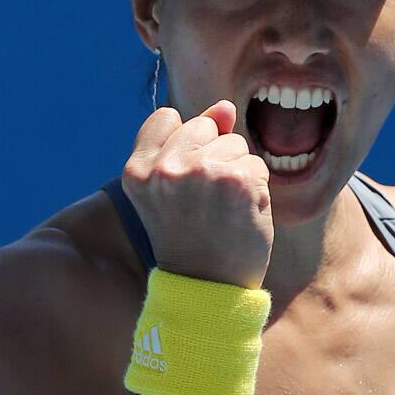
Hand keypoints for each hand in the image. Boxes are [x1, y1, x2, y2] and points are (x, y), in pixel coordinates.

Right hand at [121, 100, 273, 289]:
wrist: (208, 287)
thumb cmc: (191, 236)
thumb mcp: (174, 187)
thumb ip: (193, 140)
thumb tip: (224, 106)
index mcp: (138, 169)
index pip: (167, 118)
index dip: (184, 145)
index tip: (182, 184)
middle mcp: (165, 168)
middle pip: (206, 125)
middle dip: (213, 156)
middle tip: (203, 202)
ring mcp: (202, 171)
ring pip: (236, 144)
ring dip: (237, 173)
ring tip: (222, 210)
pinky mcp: (238, 180)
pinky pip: (257, 165)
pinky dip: (256, 190)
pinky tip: (241, 215)